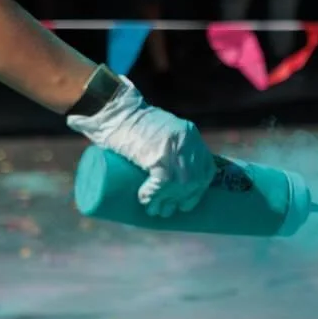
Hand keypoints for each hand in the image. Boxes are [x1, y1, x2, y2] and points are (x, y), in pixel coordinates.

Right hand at [66, 76, 216, 216]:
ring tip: (154, 211)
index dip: (199, 189)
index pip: (206, 167)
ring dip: (165, 201)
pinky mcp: (156, 152)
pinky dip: (152, 194)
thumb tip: (168, 175)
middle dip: (183, 200)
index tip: (188, 202)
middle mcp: (187, 140)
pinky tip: (144, 200)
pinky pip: (162, 182)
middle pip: (194, 180)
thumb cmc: (129, 123)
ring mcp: (173, 146)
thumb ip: (167, 146)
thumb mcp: (158, 131)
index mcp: (190, 134)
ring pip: (178, 185)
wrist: (111, 108)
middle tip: (168, 211)